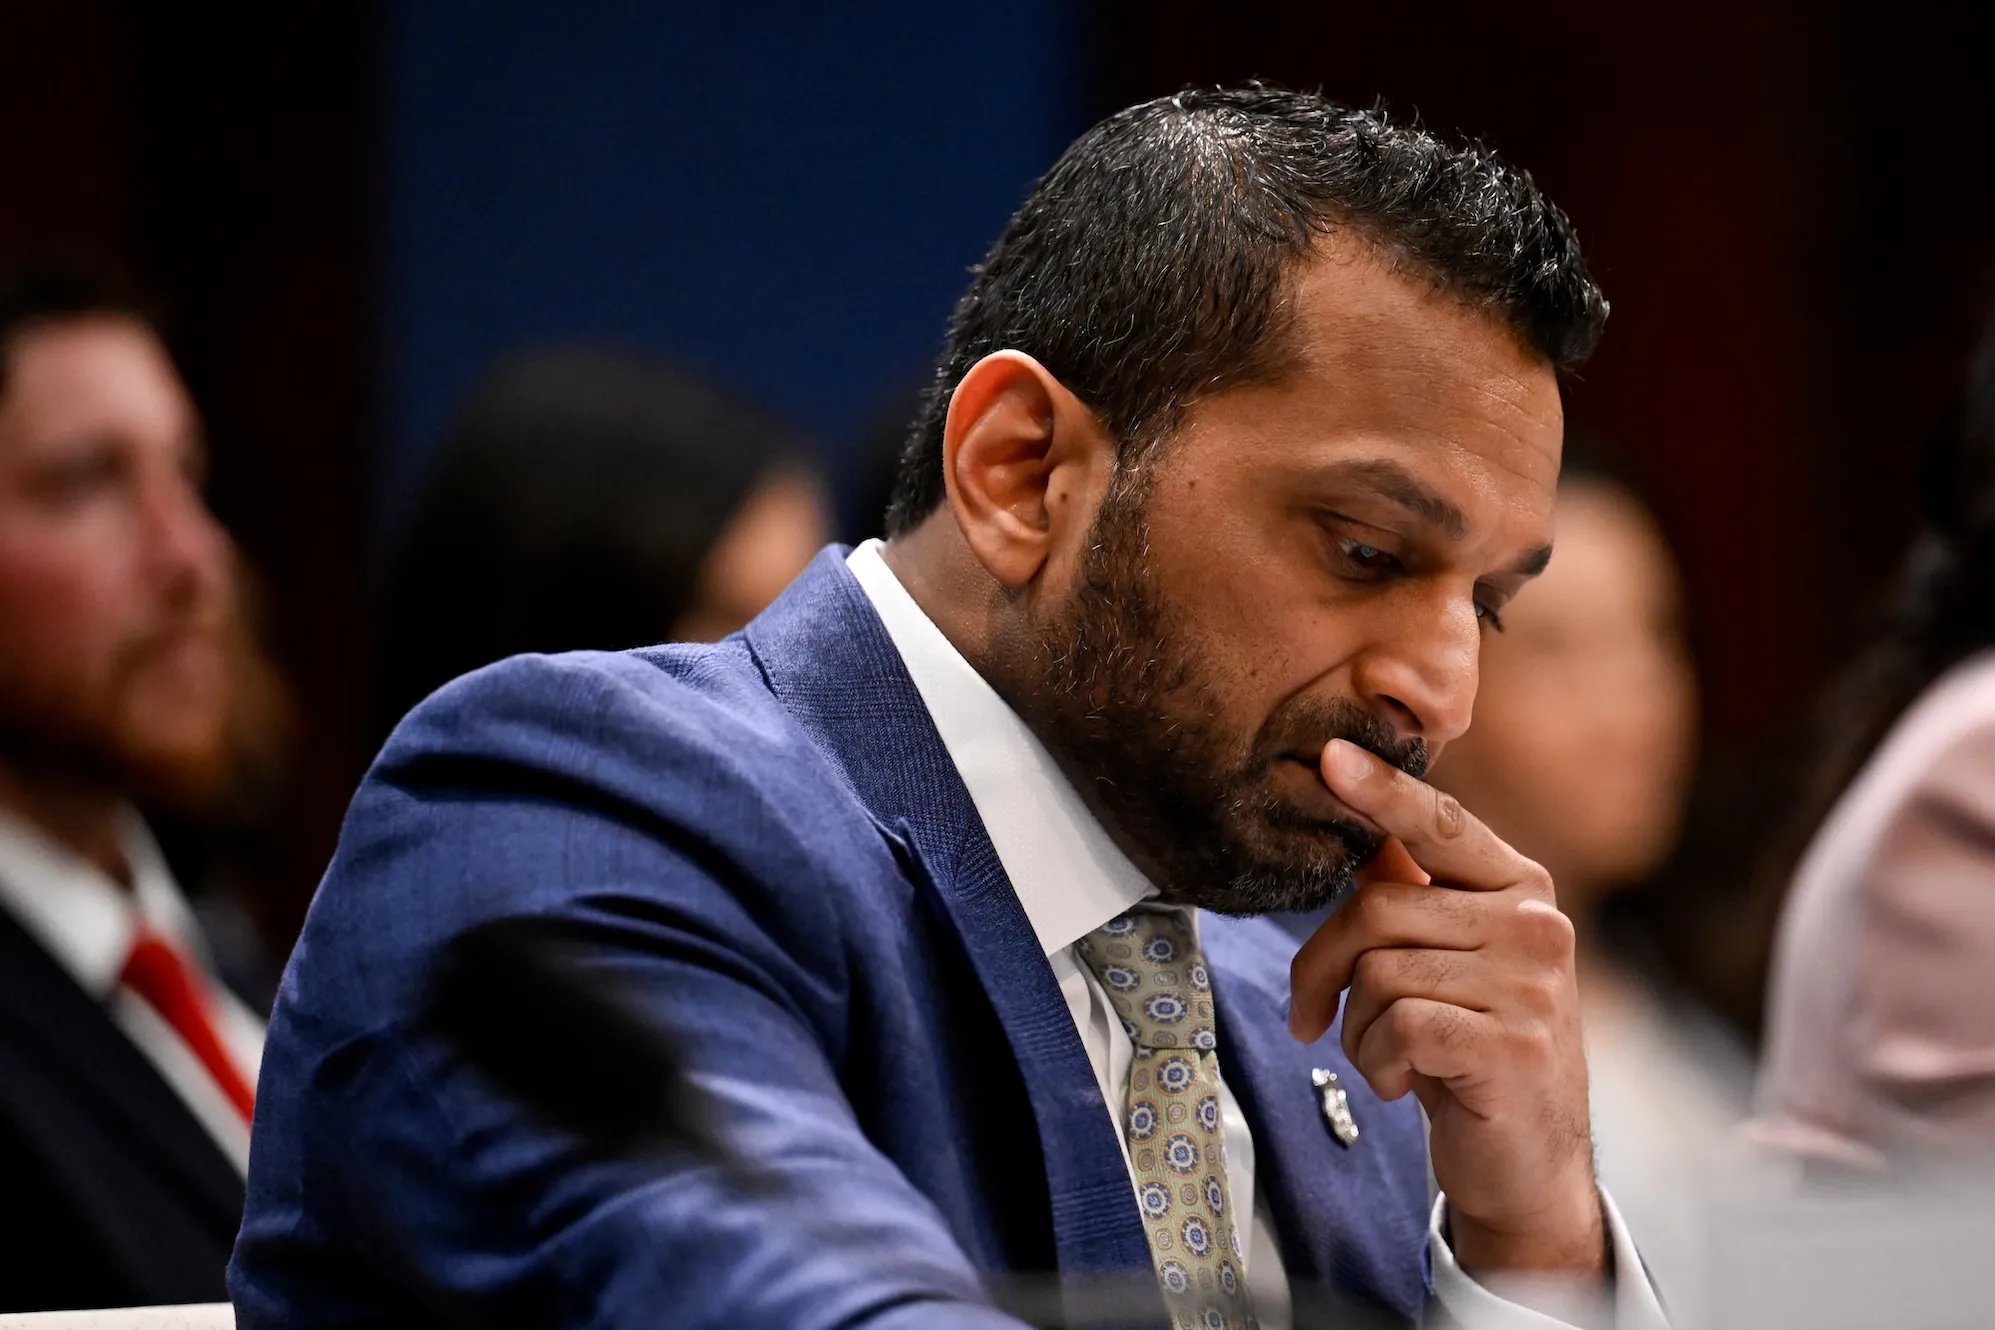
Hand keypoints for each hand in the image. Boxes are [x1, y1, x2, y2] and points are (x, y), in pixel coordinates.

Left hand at [1288, 739, 1602, 1275]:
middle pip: (1376, 907)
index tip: (1331, 757)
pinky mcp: (1511, 1044)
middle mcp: (1534, 924)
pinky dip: (1377, 1061)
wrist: (1526, 1160)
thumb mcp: (1448, 961)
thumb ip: (1416, 893)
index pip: (1441, 824)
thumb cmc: (1472, 1048)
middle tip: (1312, 1014)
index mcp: (1519, 888)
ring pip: (1378, 972)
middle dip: (1323, 967)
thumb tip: (1361, 829)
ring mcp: (1530, 984)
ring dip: (1356, 1029)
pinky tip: (1403, 1083)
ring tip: (1387, 1057)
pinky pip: (1397, 1026)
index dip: (1384, 789)